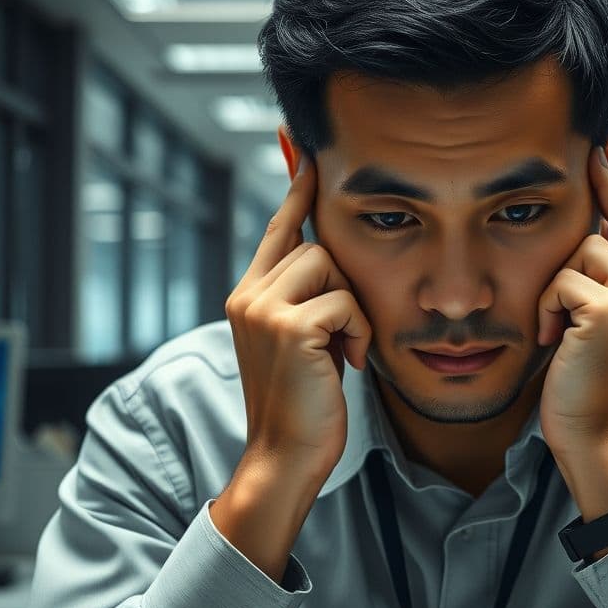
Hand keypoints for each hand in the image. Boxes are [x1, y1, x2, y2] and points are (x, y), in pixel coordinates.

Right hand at [224, 155, 372, 480]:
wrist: (285, 456)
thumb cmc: (304, 401)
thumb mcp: (300, 341)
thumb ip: (305, 298)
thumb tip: (332, 261)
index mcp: (248, 295)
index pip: (276, 229)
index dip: (297, 192)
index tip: (308, 152)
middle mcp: (247, 294)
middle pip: (317, 246)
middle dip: (344, 288)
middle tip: (341, 337)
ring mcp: (262, 308)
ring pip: (332, 267)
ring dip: (353, 311)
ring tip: (342, 350)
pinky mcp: (288, 327)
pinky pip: (347, 302)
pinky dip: (359, 332)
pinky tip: (347, 363)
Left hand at [536, 130, 607, 477]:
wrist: (600, 437)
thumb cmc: (589, 385)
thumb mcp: (600, 325)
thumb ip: (602, 280)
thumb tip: (587, 233)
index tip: (607, 138)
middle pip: (595, 232)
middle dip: (565, 271)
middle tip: (561, 324)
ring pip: (575, 253)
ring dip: (553, 294)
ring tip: (560, 335)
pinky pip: (560, 281)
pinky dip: (547, 310)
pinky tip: (555, 342)